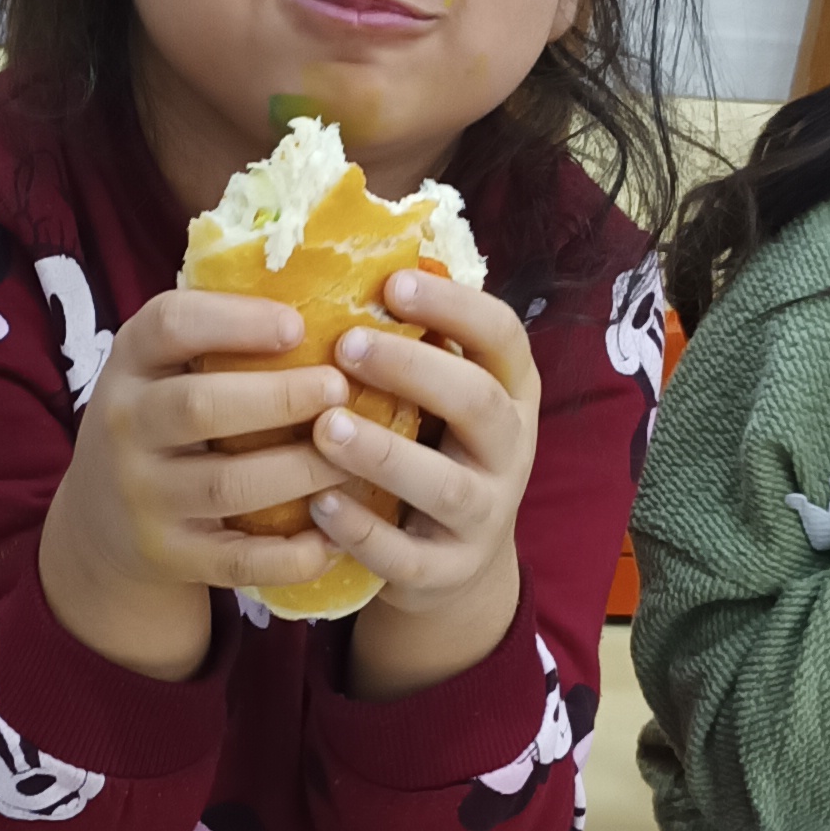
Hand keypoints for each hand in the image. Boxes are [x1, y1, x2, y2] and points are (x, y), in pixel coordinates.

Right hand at [38, 288, 347, 677]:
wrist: (99, 522)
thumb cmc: (161, 422)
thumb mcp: (161, 369)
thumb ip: (218, 334)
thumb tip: (332, 281)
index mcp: (129, 363)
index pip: (168, 324)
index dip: (235, 320)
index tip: (298, 324)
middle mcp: (124, 426)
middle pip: (201, 406)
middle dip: (281, 396)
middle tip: (343, 389)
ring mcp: (143, 497)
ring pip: (229, 485)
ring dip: (304, 469)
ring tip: (357, 455)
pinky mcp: (167, 555)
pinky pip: (237, 560)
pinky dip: (292, 553)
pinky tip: (337, 535)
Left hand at [309, 269, 540, 699]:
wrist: (455, 564)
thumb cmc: (432, 449)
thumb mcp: (441, 397)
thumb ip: (415, 344)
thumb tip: (347, 258)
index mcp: (511, 391)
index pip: (503, 336)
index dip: (454, 307)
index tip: (392, 282)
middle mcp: (510, 450)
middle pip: (480, 404)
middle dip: (415, 371)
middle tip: (346, 345)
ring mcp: (485, 515)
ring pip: (446, 485)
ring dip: (384, 453)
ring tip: (324, 427)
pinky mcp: (447, 572)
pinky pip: (410, 556)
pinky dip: (363, 533)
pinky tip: (317, 506)